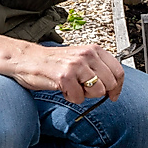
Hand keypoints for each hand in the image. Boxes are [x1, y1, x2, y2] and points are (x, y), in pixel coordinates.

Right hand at [0, 36, 125, 103]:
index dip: (117, 87)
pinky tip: (63, 89)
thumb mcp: (81, 59)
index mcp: (94, 50)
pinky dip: (71, 98)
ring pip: (96, 91)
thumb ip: (97, 68)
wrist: (29, 60)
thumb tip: (114, 87)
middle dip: (98, 93)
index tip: (113, 95)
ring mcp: (76, 65)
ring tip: (72, 87)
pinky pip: (78, 98)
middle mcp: (87, 55)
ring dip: (84, 95)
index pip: (118, 72)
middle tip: (84, 91)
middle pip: (109, 84)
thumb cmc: (55, 62)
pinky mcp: (64, 76)